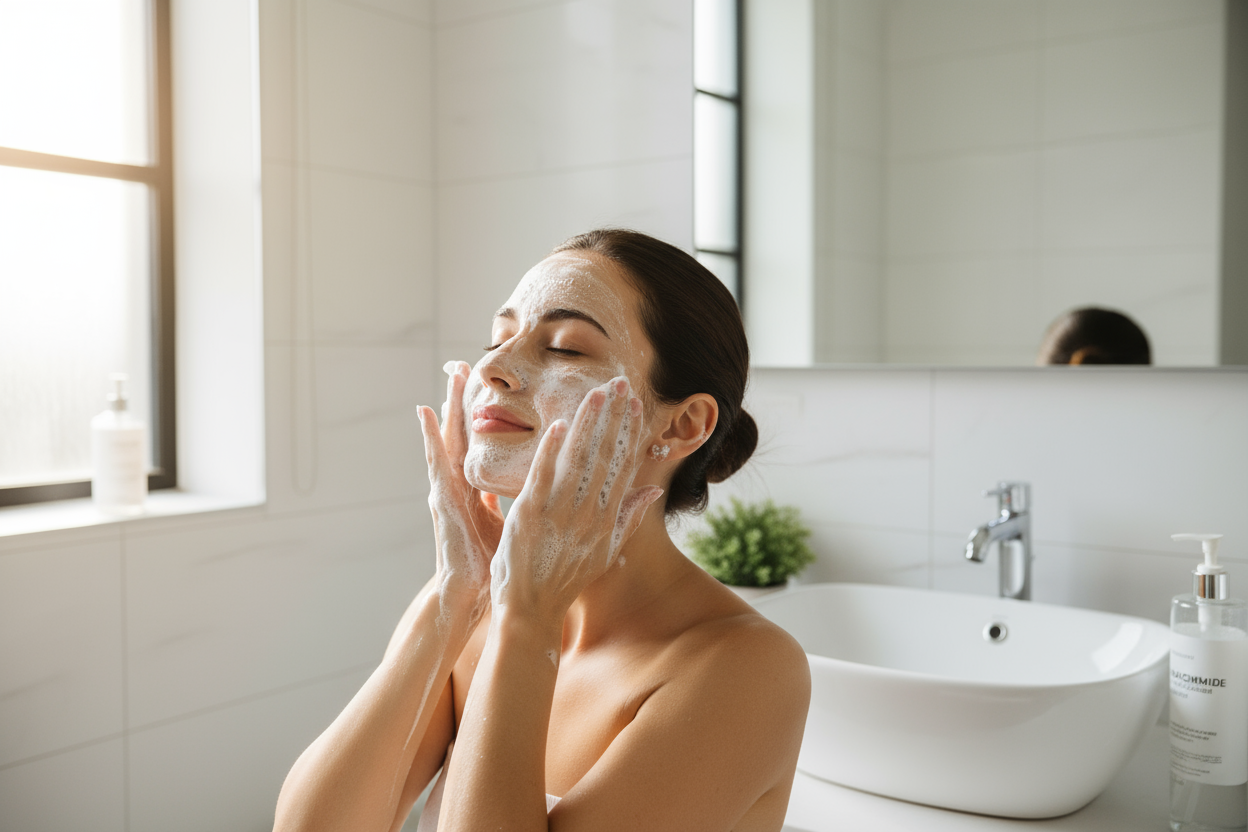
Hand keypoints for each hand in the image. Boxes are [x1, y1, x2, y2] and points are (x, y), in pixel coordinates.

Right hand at [418, 361, 504, 614]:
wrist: (472, 593)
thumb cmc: (492, 560)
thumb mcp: (509, 519)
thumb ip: (512, 497)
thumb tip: (532, 480)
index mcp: (477, 488)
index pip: (483, 444)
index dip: (485, 415)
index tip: (488, 384)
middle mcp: (460, 484)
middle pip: (464, 434)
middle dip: (463, 400)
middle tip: (464, 363)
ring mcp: (447, 489)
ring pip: (448, 439)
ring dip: (447, 406)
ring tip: (449, 374)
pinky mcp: (441, 499)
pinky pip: (436, 462)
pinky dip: (430, 436)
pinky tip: (424, 413)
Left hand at [488, 376, 664, 620]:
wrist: (531, 611)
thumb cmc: (563, 580)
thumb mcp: (605, 551)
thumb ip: (628, 516)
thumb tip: (651, 489)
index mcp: (606, 518)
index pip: (622, 466)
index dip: (629, 433)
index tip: (635, 404)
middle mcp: (589, 513)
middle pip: (606, 456)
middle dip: (614, 417)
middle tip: (621, 383)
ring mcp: (561, 514)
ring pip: (579, 460)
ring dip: (589, 424)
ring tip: (597, 392)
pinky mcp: (532, 516)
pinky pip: (544, 477)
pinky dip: (552, 450)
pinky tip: (560, 424)